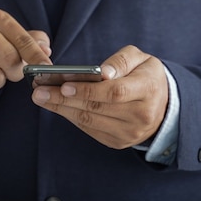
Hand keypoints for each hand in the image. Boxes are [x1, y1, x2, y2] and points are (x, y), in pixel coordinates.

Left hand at [31, 45, 168, 148]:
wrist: (162, 105)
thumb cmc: (145, 75)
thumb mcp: (141, 58)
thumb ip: (121, 60)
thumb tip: (102, 72)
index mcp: (148, 90)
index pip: (115, 92)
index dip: (88, 90)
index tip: (64, 86)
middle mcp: (141, 115)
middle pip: (97, 108)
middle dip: (63, 99)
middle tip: (38, 90)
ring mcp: (129, 133)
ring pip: (89, 121)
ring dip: (61, 109)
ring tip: (41, 96)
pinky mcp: (118, 142)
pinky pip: (89, 130)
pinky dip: (70, 117)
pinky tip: (56, 106)